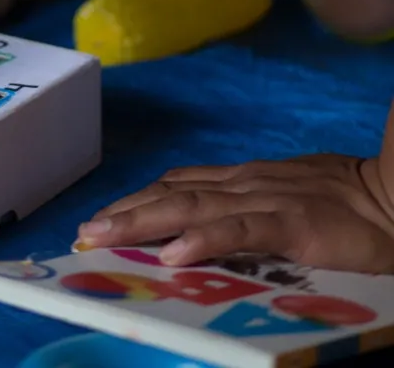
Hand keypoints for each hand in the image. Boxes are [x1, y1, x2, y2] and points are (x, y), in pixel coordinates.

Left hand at [78, 155, 393, 273]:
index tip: (100, 219)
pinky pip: (240, 232)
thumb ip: (251, 217)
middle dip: (124, 213)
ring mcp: (267, 200)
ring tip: (103, 238)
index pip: (178, 185)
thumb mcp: (290, 205)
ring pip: (191, 207)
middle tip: (83, 235)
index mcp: (246, 181)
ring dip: (142, 222)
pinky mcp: (293, 223)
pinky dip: (202, 239)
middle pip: (172, 194)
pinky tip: (172, 253)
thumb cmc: (351, 208)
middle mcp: (247, 184)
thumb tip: (206, 235)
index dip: (137, 201)